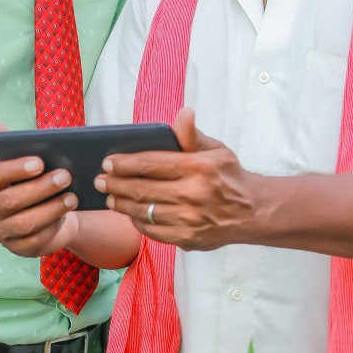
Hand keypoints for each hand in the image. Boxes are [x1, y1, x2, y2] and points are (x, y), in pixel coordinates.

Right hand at [0, 113, 78, 257]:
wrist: (51, 215)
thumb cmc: (35, 182)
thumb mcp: (24, 161)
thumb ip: (3, 138)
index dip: (16, 169)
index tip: (39, 161)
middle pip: (11, 200)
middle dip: (40, 188)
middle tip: (65, 176)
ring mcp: (2, 231)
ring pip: (24, 222)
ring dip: (50, 208)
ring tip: (72, 197)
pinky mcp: (18, 248)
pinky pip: (34, 241)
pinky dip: (52, 228)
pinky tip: (67, 217)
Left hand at [95, 108, 264, 250]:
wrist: (253, 211)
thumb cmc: (229, 176)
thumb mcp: (216, 150)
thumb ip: (192, 135)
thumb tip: (183, 113)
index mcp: (197, 168)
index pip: (150, 164)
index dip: (124, 164)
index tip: (107, 162)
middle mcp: (193, 195)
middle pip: (141, 189)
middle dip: (115, 184)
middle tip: (100, 180)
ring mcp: (189, 220)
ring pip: (143, 212)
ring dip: (121, 204)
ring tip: (109, 197)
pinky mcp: (188, 239)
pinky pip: (153, 231)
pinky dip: (137, 222)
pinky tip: (129, 213)